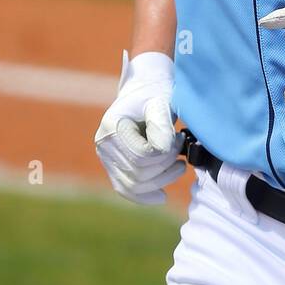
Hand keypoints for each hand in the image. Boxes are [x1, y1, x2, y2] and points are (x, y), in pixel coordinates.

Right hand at [94, 50, 185, 204]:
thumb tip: (163, 150)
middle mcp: (103, 144)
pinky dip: (144, 195)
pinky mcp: (113, 165)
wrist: (145, 89)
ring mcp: (105, 156)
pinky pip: (125, 188)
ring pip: (133, 185)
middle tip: (181, 150)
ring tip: (178, 165)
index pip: (142, 156)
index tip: (180, 138)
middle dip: (166, 166)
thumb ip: (162, 124)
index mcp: (113, 126)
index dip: (166, 153)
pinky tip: (161, 195)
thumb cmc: (156, 92)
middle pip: (138, 173)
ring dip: (161, 180)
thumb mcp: (162, 101)